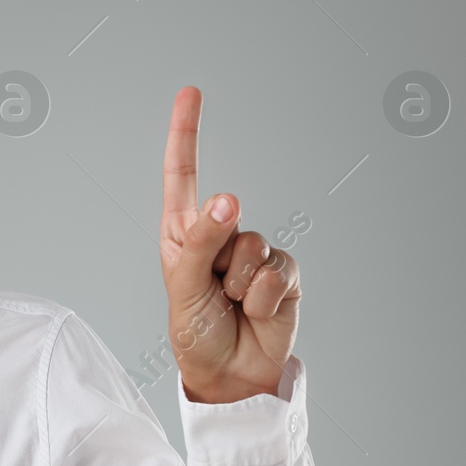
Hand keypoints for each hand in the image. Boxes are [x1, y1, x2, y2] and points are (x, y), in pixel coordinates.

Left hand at [159, 87, 300, 402]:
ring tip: (231, 304)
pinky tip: (257, 310)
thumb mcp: (185, 286)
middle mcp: (217, 235)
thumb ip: (201, 241)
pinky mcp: (283, 272)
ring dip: (240, 281)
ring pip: (253, 243)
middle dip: (216, 252)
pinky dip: (264, 294)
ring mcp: (252, 252)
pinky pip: (278, 269)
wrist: (232, 374)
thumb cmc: (196, 332)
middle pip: (225, 214)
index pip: (183, 174)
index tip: (190, 92)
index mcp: (182, 233)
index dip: (186, 133)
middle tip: (210, 290)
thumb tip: (229, 198)